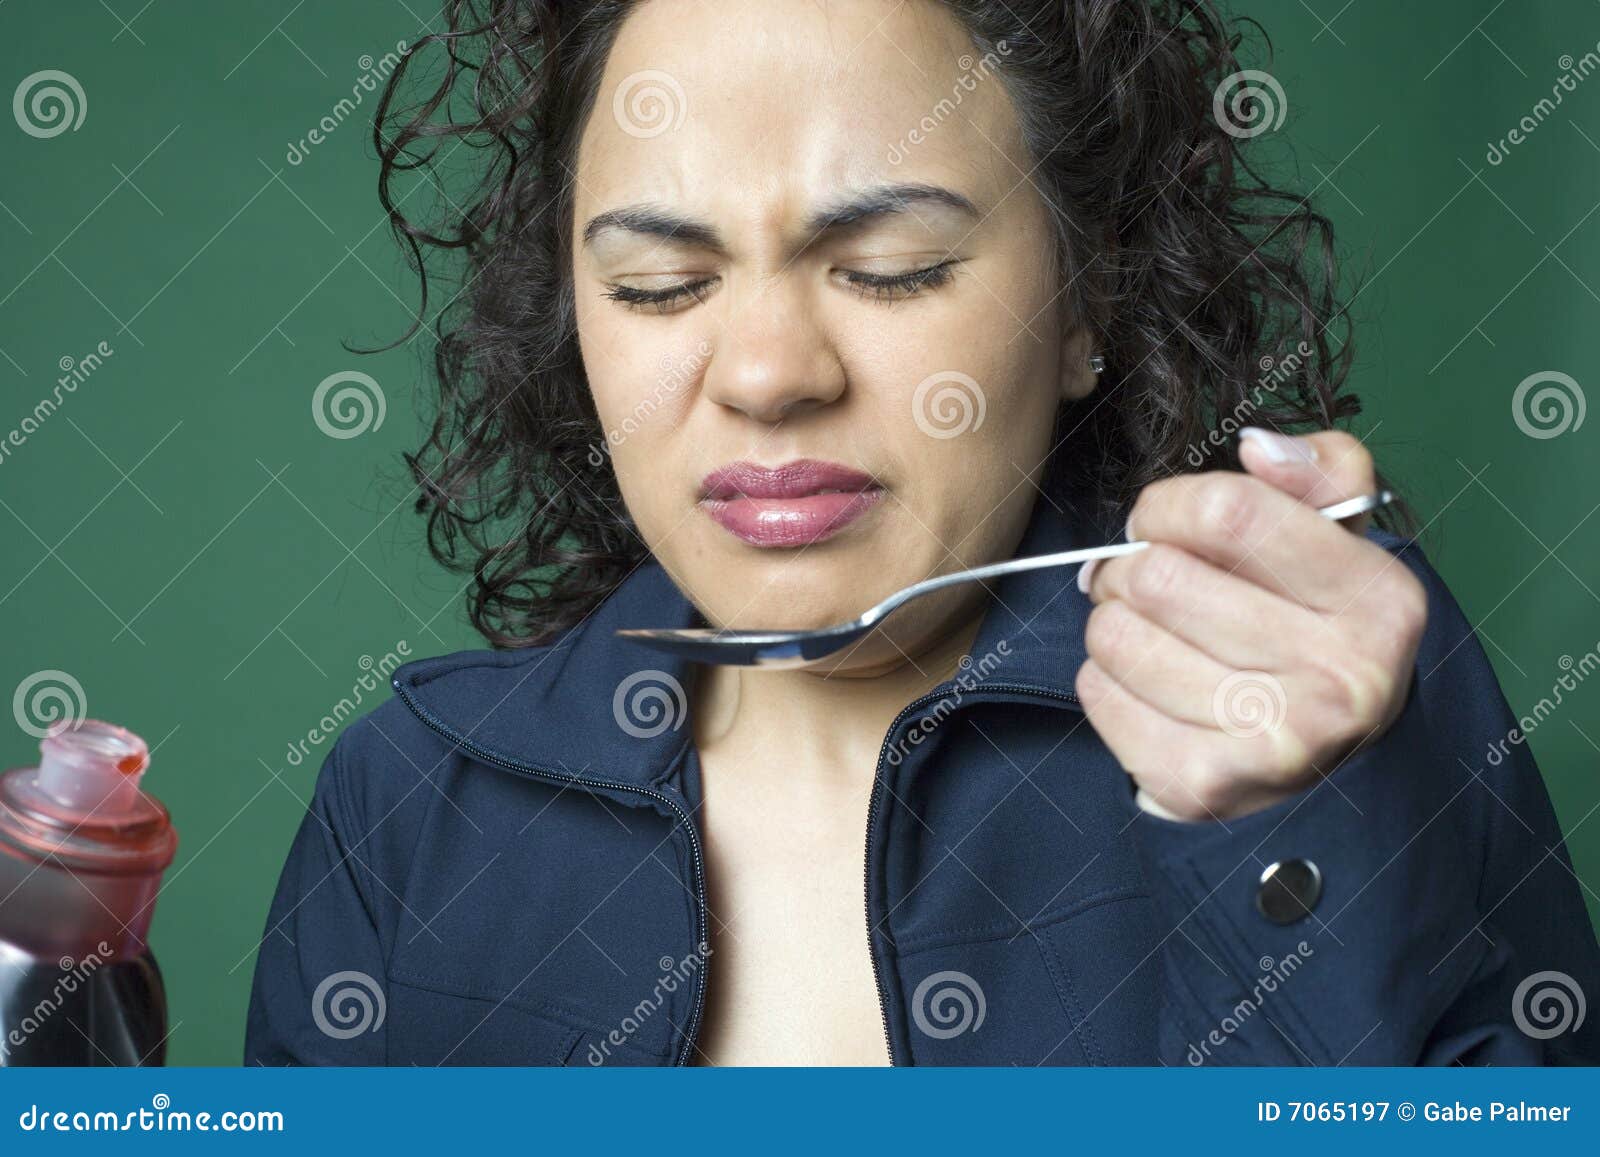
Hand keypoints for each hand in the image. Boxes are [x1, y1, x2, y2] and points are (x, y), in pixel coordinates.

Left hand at [1075, 428, 1427, 820]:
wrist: (1325, 770)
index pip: (1228, 513)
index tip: (1159, 522)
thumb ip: (1319, 471)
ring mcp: (1275, 742)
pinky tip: (1144, 686)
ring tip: (1148, 634)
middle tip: (1141, 582)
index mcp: (1378, 600)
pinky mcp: (1206, 787)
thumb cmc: (1314, 631)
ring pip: (1118, 636)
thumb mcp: (1341, 542)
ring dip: (1112, 624)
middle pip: (1158, 577)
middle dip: (1127, 568)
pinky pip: (1099, 695)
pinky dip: (1102, 680)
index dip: (1167, 506)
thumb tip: (1258, 449)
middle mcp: (1341, 677)